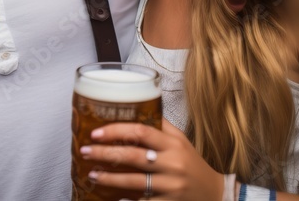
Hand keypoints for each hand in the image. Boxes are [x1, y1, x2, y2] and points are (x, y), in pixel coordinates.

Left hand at [81, 119, 223, 200]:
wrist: (213, 193)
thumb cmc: (192, 163)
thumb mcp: (181, 141)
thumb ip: (161, 126)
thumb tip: (137, 106)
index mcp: (173, 144)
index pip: (141, 132)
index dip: (116, 131)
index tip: (96, 132)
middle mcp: (172, 164)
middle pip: (133, 156)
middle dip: (105, 153)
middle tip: (85, 150)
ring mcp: (170, 186)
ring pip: (133, 181)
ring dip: (109, 178)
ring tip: (91, 173)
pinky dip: (124, 199)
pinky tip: (109, 196)